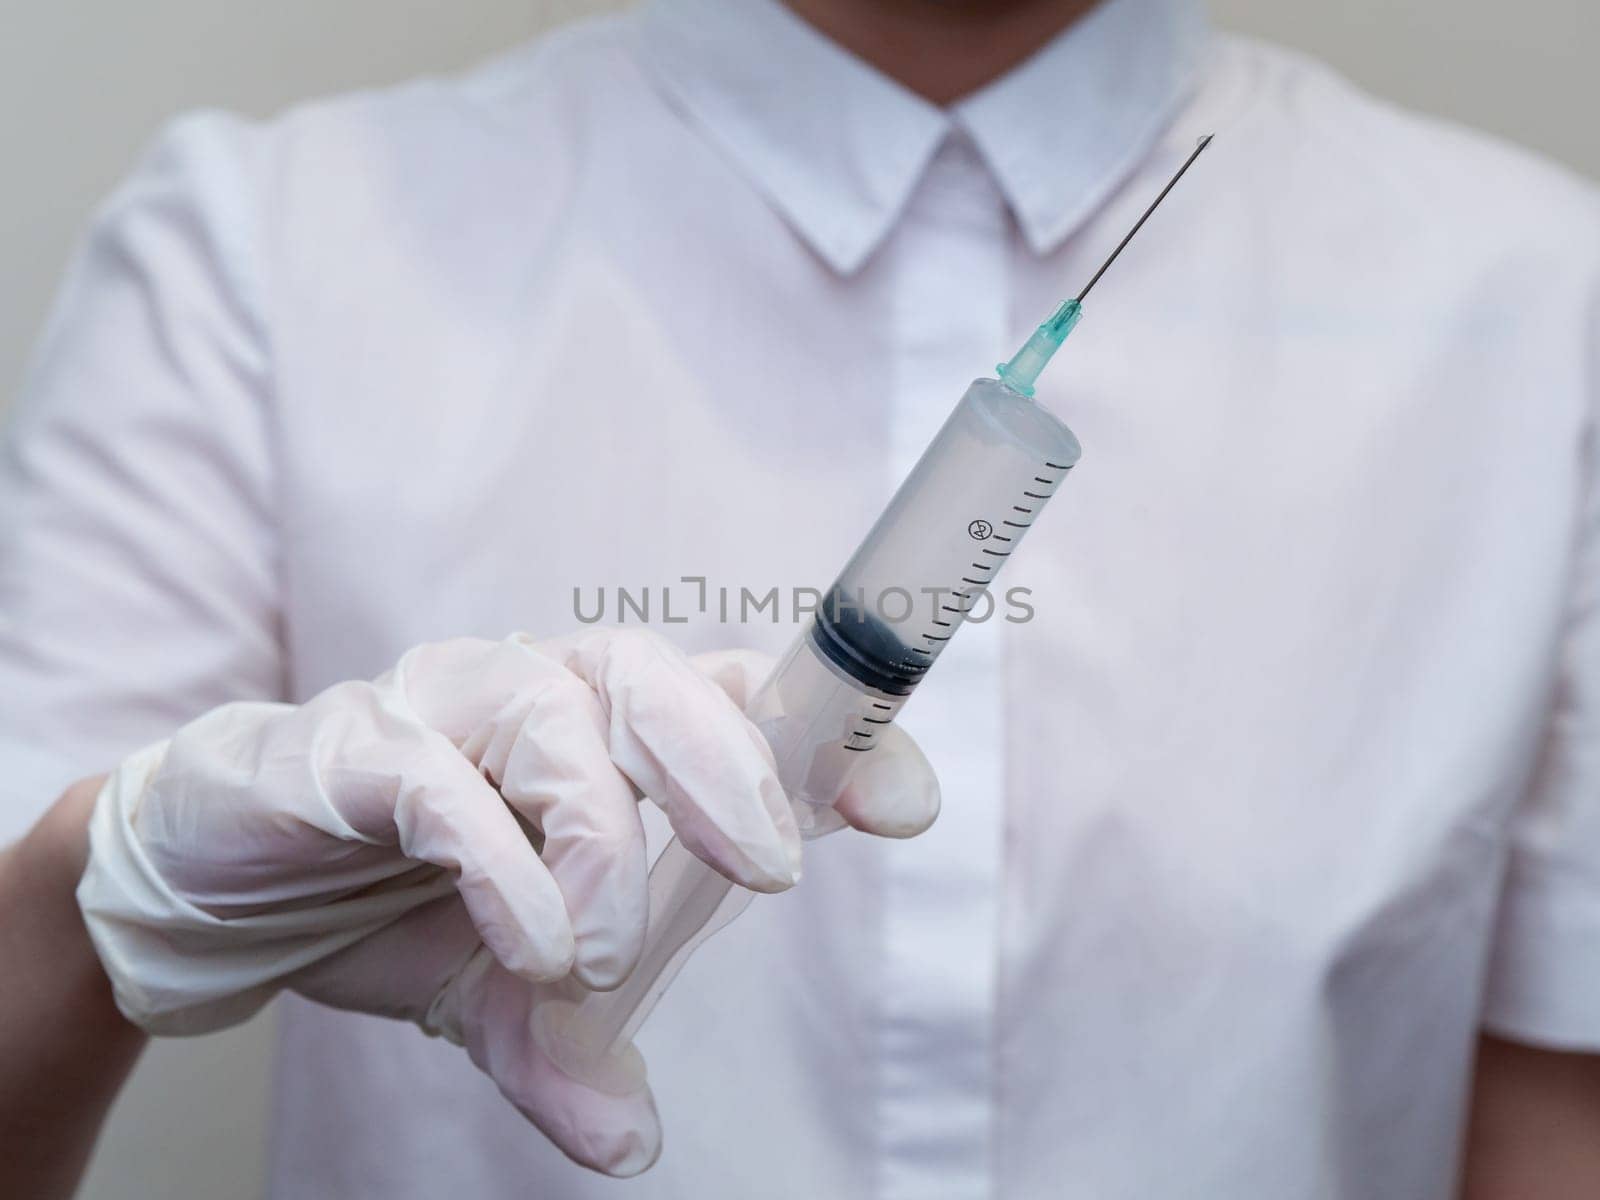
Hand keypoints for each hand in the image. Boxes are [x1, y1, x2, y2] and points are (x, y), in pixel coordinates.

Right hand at [77, 629, 938, 1174]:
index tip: (901, 808)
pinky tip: (530, 941)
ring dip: (603, 835)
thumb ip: (572, 1053)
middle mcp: (542, 692)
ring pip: (557, 713)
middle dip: (730, 768)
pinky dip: (496, 857)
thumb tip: (631, 1146)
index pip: (737, 696)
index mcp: (609, 729)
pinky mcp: (353, 745)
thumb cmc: (400, 904)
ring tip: (601, 957)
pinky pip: (435, 775)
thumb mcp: (506, 994)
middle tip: (770, 876)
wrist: (230, 887)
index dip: (827, 737)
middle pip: (659, 677)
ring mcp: (445, 704)